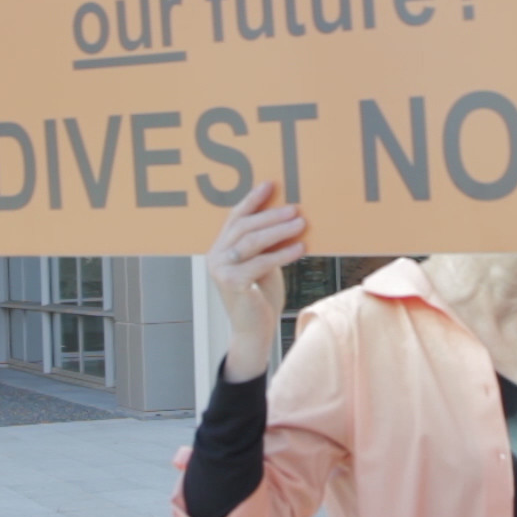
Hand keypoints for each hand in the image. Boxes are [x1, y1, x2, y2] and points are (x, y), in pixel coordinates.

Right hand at [207, 182, 304, 383]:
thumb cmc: (260, 297)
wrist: (254, 331)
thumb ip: (265, 244)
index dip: (252, 199)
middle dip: (271, 215)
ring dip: (279, 230)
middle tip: (295, 209)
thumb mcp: (263, 264)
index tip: (271, 185)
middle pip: (244, 226)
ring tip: (301, 223)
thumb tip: (287, 217)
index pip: (235, 217)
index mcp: (221, 248)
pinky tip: (300, 249)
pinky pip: (259, 262)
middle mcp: (216, 256)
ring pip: (251, 241)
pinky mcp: (231, 283)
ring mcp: (221, 269)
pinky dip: (282, 254)